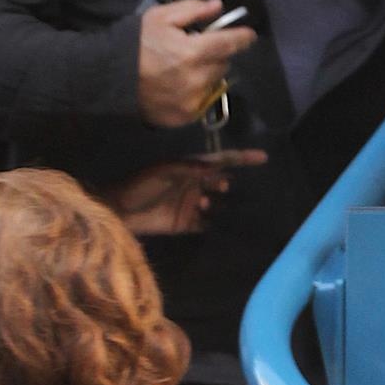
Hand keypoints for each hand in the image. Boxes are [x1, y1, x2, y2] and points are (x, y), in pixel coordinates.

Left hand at [100, 152, 266, 237]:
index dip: (242, 158)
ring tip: (204, 204)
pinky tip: (217, 226)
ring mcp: (194, 205)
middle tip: (220, 188)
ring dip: (218, 204)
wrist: (121, 211)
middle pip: (222, 182)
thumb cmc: (141, 186)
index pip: (221, 160)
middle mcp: (196, 185)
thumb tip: (215, 167)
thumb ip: (189, 168)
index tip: (263, 157)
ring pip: (218, 204)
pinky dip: (215, 225)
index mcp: (190, 168)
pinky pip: (208, 224)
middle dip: (227, 183)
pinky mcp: (188, 224)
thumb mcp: (164, 172)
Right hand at [137, 0, 257, 130]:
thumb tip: (218, 6)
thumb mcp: (160, 17)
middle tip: (198, 51)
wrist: (110, 79)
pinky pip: (202, 101)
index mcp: (193, 52)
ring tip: (186, 70)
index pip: (230, 44)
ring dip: (207, 75)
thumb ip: (192, 10)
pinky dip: (197, 93)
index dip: (242, 38)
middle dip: (216, 56)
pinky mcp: (185, 116)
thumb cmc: (135, 43)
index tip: (248, 36)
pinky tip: (178, 86)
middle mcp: (197, 79)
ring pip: (214, 84)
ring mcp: (192, 101)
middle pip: (223, 64)